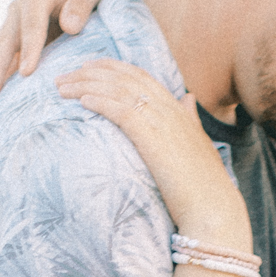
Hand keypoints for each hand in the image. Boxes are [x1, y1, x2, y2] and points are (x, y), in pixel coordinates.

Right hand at [0, 0, 121, 104]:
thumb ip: (82, 1)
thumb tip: (70, 25)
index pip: (31, 23)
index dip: (28, 47)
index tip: (27, 72)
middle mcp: (21, 10)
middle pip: (6, 40)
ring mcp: (17, 26)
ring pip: (1, 53)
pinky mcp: (20, 41)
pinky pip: (7, 61)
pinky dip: (0, 79)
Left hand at [54, 61, 250, 243]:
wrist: (213, 210)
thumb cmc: (205, 186)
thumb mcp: (199, 145)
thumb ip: (190, 120)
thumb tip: (187, 98)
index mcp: (178, 110)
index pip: (140, 76)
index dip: (112, 68)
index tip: (87, 66)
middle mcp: (170, 109)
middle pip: (124, 77)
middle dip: (90, 72)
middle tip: (64, 75)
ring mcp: (162, 122)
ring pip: (119, 90)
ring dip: (86, 85)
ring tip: (62, 87)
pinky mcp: (153, 139)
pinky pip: (122, 111)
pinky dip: (101, 102)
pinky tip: (82, 101)